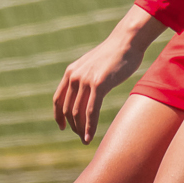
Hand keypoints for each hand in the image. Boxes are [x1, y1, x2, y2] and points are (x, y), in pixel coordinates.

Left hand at [53, 13, 155, 143]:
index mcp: (70, 72)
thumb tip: (85, 92)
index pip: (57, 99)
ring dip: (80, 129)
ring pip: (78, 112)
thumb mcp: (92, 67)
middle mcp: (74, 76)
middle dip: (72, 125)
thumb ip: (85, 78)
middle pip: (68, 109)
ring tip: (85, 140)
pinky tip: (90, 137)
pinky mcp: (99, 84)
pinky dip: (89, 126)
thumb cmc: (112, 56)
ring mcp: (85, 80)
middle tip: (80, 136)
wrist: (125, 42)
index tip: (62, 127)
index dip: (58, 115)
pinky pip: (91, 111)